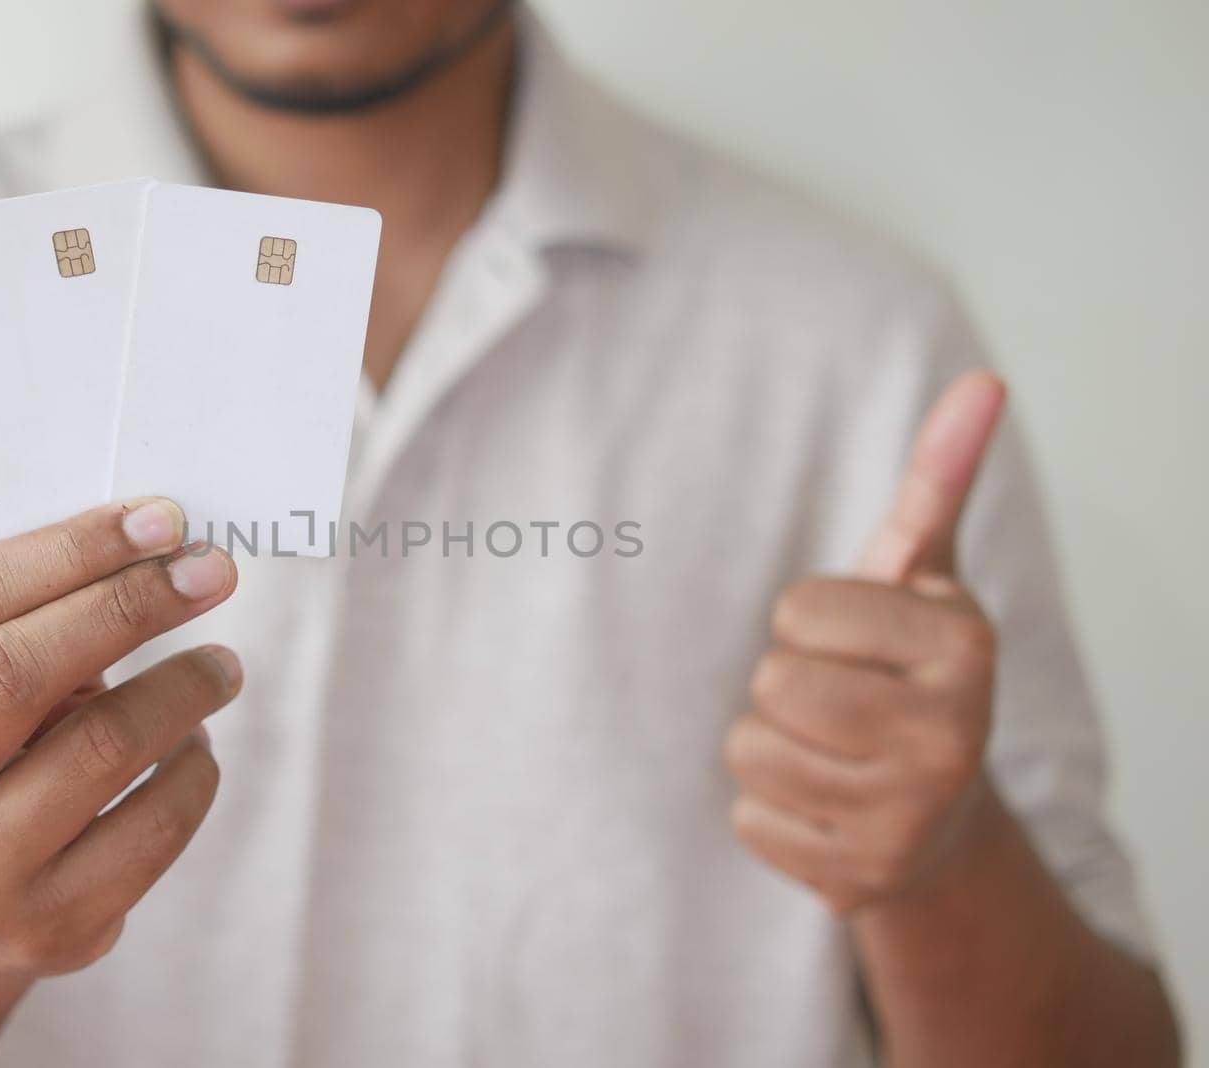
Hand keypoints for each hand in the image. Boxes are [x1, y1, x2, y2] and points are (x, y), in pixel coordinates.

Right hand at [0, 498, 238, 983]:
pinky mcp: (55, 924)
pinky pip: (156, 825)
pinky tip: (196, 743)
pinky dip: (195, 767)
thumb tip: (152, 549)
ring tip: (219, 664)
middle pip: (19, 669)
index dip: (70, 549)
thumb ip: (16, 623)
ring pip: (101, 747)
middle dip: (130, 604)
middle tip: (211, 571)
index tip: (158, 519)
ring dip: (182, 685)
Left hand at [725, 372, 1008, 912]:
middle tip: (838, 699)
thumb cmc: (904, 672)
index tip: (858, 642)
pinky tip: (825, 807)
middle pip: (770, 682)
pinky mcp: (859, 880)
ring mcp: (908, 819)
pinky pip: (749, 820)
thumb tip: (983, 382)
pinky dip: (771, 811)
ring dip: (770, 745)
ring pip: (748, 751)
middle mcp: (951, 737)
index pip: (796, 610)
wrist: (937, 816)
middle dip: (786, 682)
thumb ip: (937, 481)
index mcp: (963, 648)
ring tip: (830, 751)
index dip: (809, 619)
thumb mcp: (921, 576)